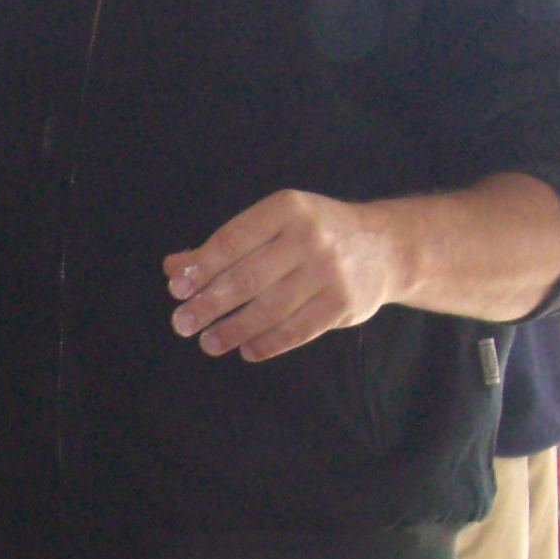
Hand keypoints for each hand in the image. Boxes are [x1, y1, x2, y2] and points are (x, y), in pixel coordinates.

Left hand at [163, 188, 404, 361]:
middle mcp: (310, 237)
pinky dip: (267, 343)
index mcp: (287, 209)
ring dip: (233, 330)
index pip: (233, 240)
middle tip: (182, 324)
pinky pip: (296, 330)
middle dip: (210, 304)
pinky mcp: (343, 304)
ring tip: (208, 343)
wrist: (385, 247)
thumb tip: (174, 268)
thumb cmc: (313, 235)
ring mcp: (329, 271)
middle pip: (247, 277)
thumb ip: (223, 247)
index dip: (202, 267)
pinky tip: (246, 350)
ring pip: (270, 308)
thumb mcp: (273, 226)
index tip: (177, 290)